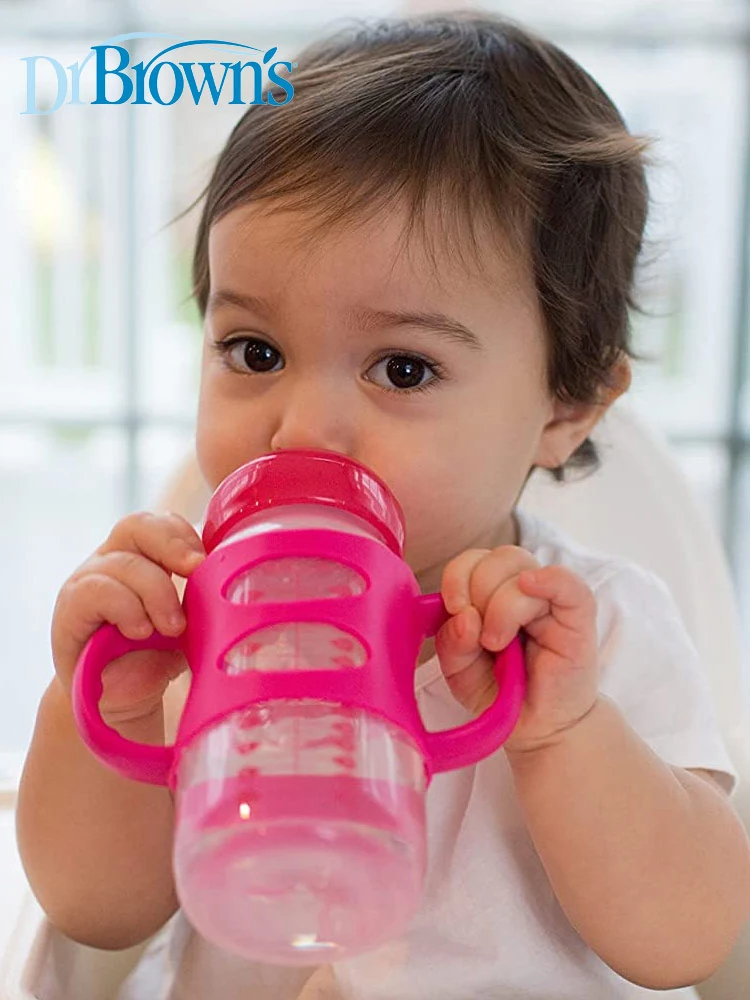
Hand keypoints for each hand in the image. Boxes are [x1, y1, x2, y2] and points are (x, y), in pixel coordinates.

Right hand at [51, 512, 205, 729]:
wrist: (117, 702)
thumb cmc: (155, 658)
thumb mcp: (187, 628)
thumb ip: (202, 604)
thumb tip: (230, 595)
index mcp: (146, 557)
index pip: (162, 524)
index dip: (185, 535)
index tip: (208, 560)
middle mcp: (115, 560)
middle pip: (137, 526)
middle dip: (171, 544)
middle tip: (195, 570)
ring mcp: (89, 580)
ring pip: (123, 563)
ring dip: (155, 592)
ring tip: (172, 627)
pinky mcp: (71, 608)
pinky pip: (96, 591)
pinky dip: (126, 608)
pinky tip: (140, 631)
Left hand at [434, 545, 599, 753]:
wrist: (541, 728)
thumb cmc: (502, 694)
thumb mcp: (461, 672)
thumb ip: (452, 643)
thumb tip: (465, 616)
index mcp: (490, 594)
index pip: (472, 560)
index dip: (457, 577)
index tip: (454, 608)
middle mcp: (520, 590)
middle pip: (497, 558)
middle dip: (477, 591)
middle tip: (481, 636)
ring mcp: (550, 601)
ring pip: (522, 567)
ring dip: (501, 605)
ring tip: (498, 643)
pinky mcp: (578, 617)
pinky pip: (567, 583)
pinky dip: (547, 579)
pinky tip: (530, 586)